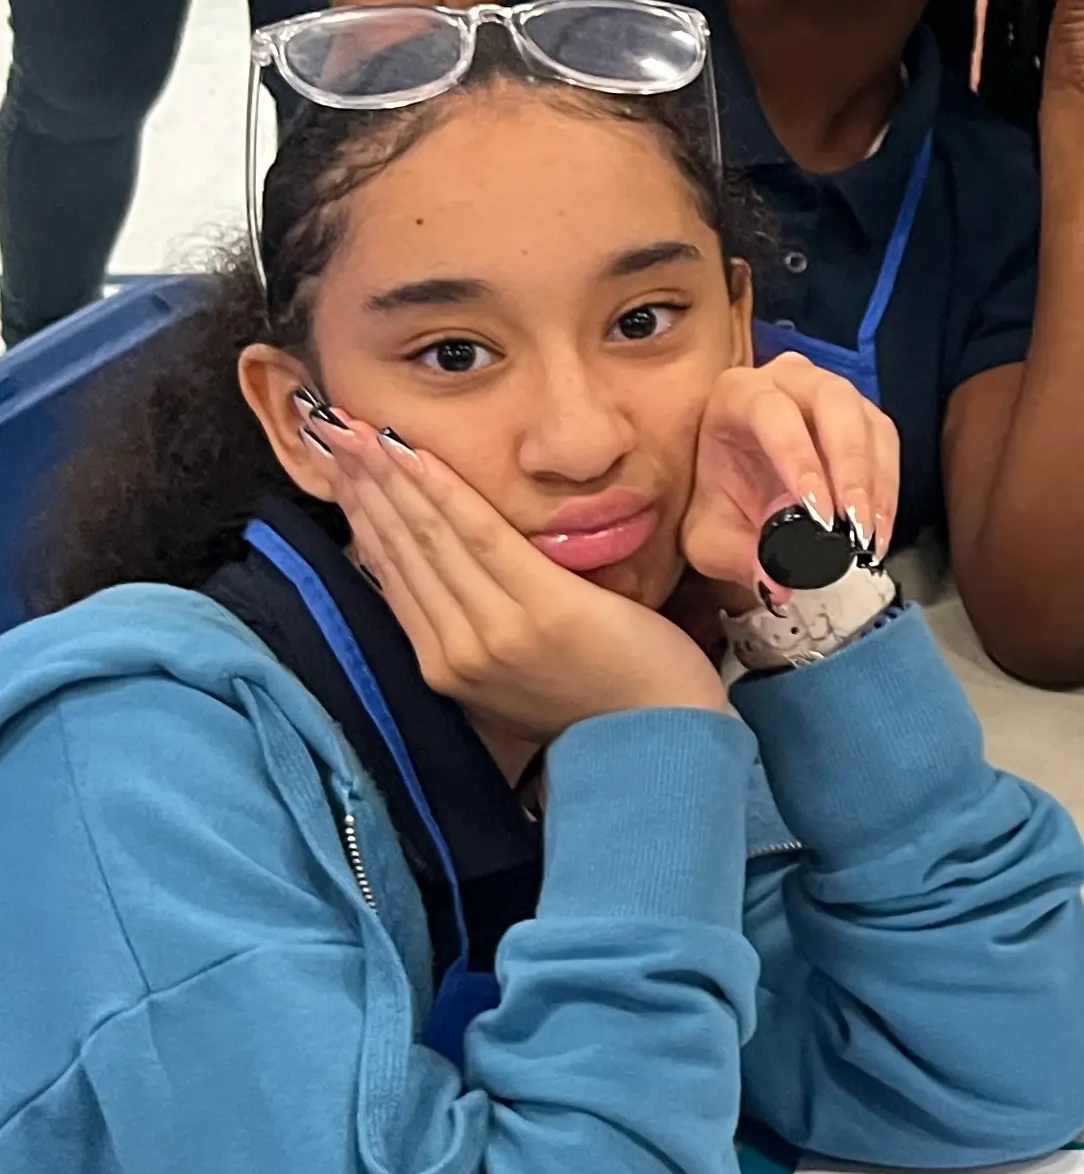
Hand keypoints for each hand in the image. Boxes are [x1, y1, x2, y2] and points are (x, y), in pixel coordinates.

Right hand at [306, 413, 725, 746]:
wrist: (662, 742)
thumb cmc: (600, 701)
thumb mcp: (513, 676)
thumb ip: (472, 631)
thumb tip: (438, 576)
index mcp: (446, 666)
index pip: (390, 575)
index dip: (361, 516)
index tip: (338, 467)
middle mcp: (456, 651)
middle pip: (399, 550)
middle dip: (361, 485)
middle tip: (331, 430)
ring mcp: (495, 633)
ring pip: (428, 539)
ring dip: (389, 478)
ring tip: (358, 431)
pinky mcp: (543, 610)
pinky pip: (482, 538)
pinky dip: (443, 494)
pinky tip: (414, 457)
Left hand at [681, 353, 904, 589]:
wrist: (736, 487)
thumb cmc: (720, 498)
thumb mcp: (709, 534)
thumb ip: (735, 557)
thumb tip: (778, 584)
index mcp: (738, 395)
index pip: (773, 412)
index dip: (800, 459)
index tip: (818, 513)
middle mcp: (789, 379)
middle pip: (833, 402)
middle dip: (850, 468)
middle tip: (856, 524)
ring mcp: (832, 391)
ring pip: (867, 419)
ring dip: (876, 480)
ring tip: (870, 533)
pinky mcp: (864, 415)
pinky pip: (887, 440)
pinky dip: (888, 486)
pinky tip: (880, 526)